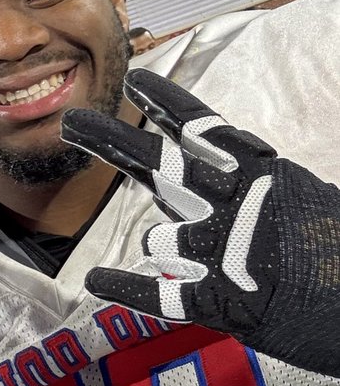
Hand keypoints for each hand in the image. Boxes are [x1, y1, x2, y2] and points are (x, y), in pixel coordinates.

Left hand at [60, 69, 339, 374]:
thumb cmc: (334, 252)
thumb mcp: (301, 199)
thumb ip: (250, 188)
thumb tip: (196, 182)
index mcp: (266, 176)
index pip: (207, 129)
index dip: (168, 104)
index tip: (136, 82)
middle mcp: (240, 206)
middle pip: (162, 165)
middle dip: (112, 142)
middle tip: (73, 122)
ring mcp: (228, 254)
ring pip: (159, 238)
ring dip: (165, 248)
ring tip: (201, 262)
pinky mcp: (225, 304)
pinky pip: (159, 295)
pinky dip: (126, 289)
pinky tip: (96, 283)